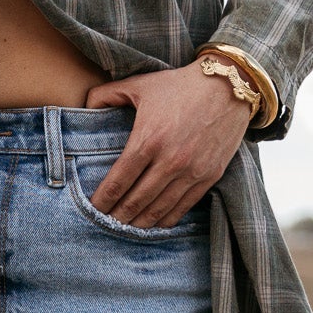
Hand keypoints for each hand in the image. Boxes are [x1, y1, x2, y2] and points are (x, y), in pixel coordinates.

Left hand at [81, 61, 253, 226]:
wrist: (229, 86)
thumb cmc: (180, 85)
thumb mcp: (139, 84)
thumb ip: (106, 95)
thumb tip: (84, 105)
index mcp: (148, 140)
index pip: (118, 181)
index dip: (103, 200)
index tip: (93, 208)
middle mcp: (170, 161)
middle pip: (136, 201)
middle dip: (117, 216)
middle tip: (105, 224)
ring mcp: (192, 171)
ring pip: (159, 209)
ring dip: (140, 223)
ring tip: (126, 227)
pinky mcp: (209, 176)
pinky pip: (183, 207)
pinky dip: (166, 219)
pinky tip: (154, 223)